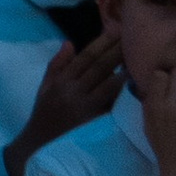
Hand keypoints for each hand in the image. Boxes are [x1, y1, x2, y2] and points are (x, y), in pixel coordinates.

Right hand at [4, 26, 125, 175]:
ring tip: (136, 56)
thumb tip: (69, 43)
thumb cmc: (43, 115)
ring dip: (122, 69)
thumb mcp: (44, 88)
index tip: (115, 29)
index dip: (101, 42)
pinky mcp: (92, 122)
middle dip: (116, 50)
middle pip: (99, 67)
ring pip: (107, 84)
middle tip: (132, 36)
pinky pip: (109, 103)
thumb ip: (56, 65)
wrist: (38, 146)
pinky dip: (120, 91)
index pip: (85, 58)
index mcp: (60, 82)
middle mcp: (72, 93)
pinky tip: (130, 82)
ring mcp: (83, 108)